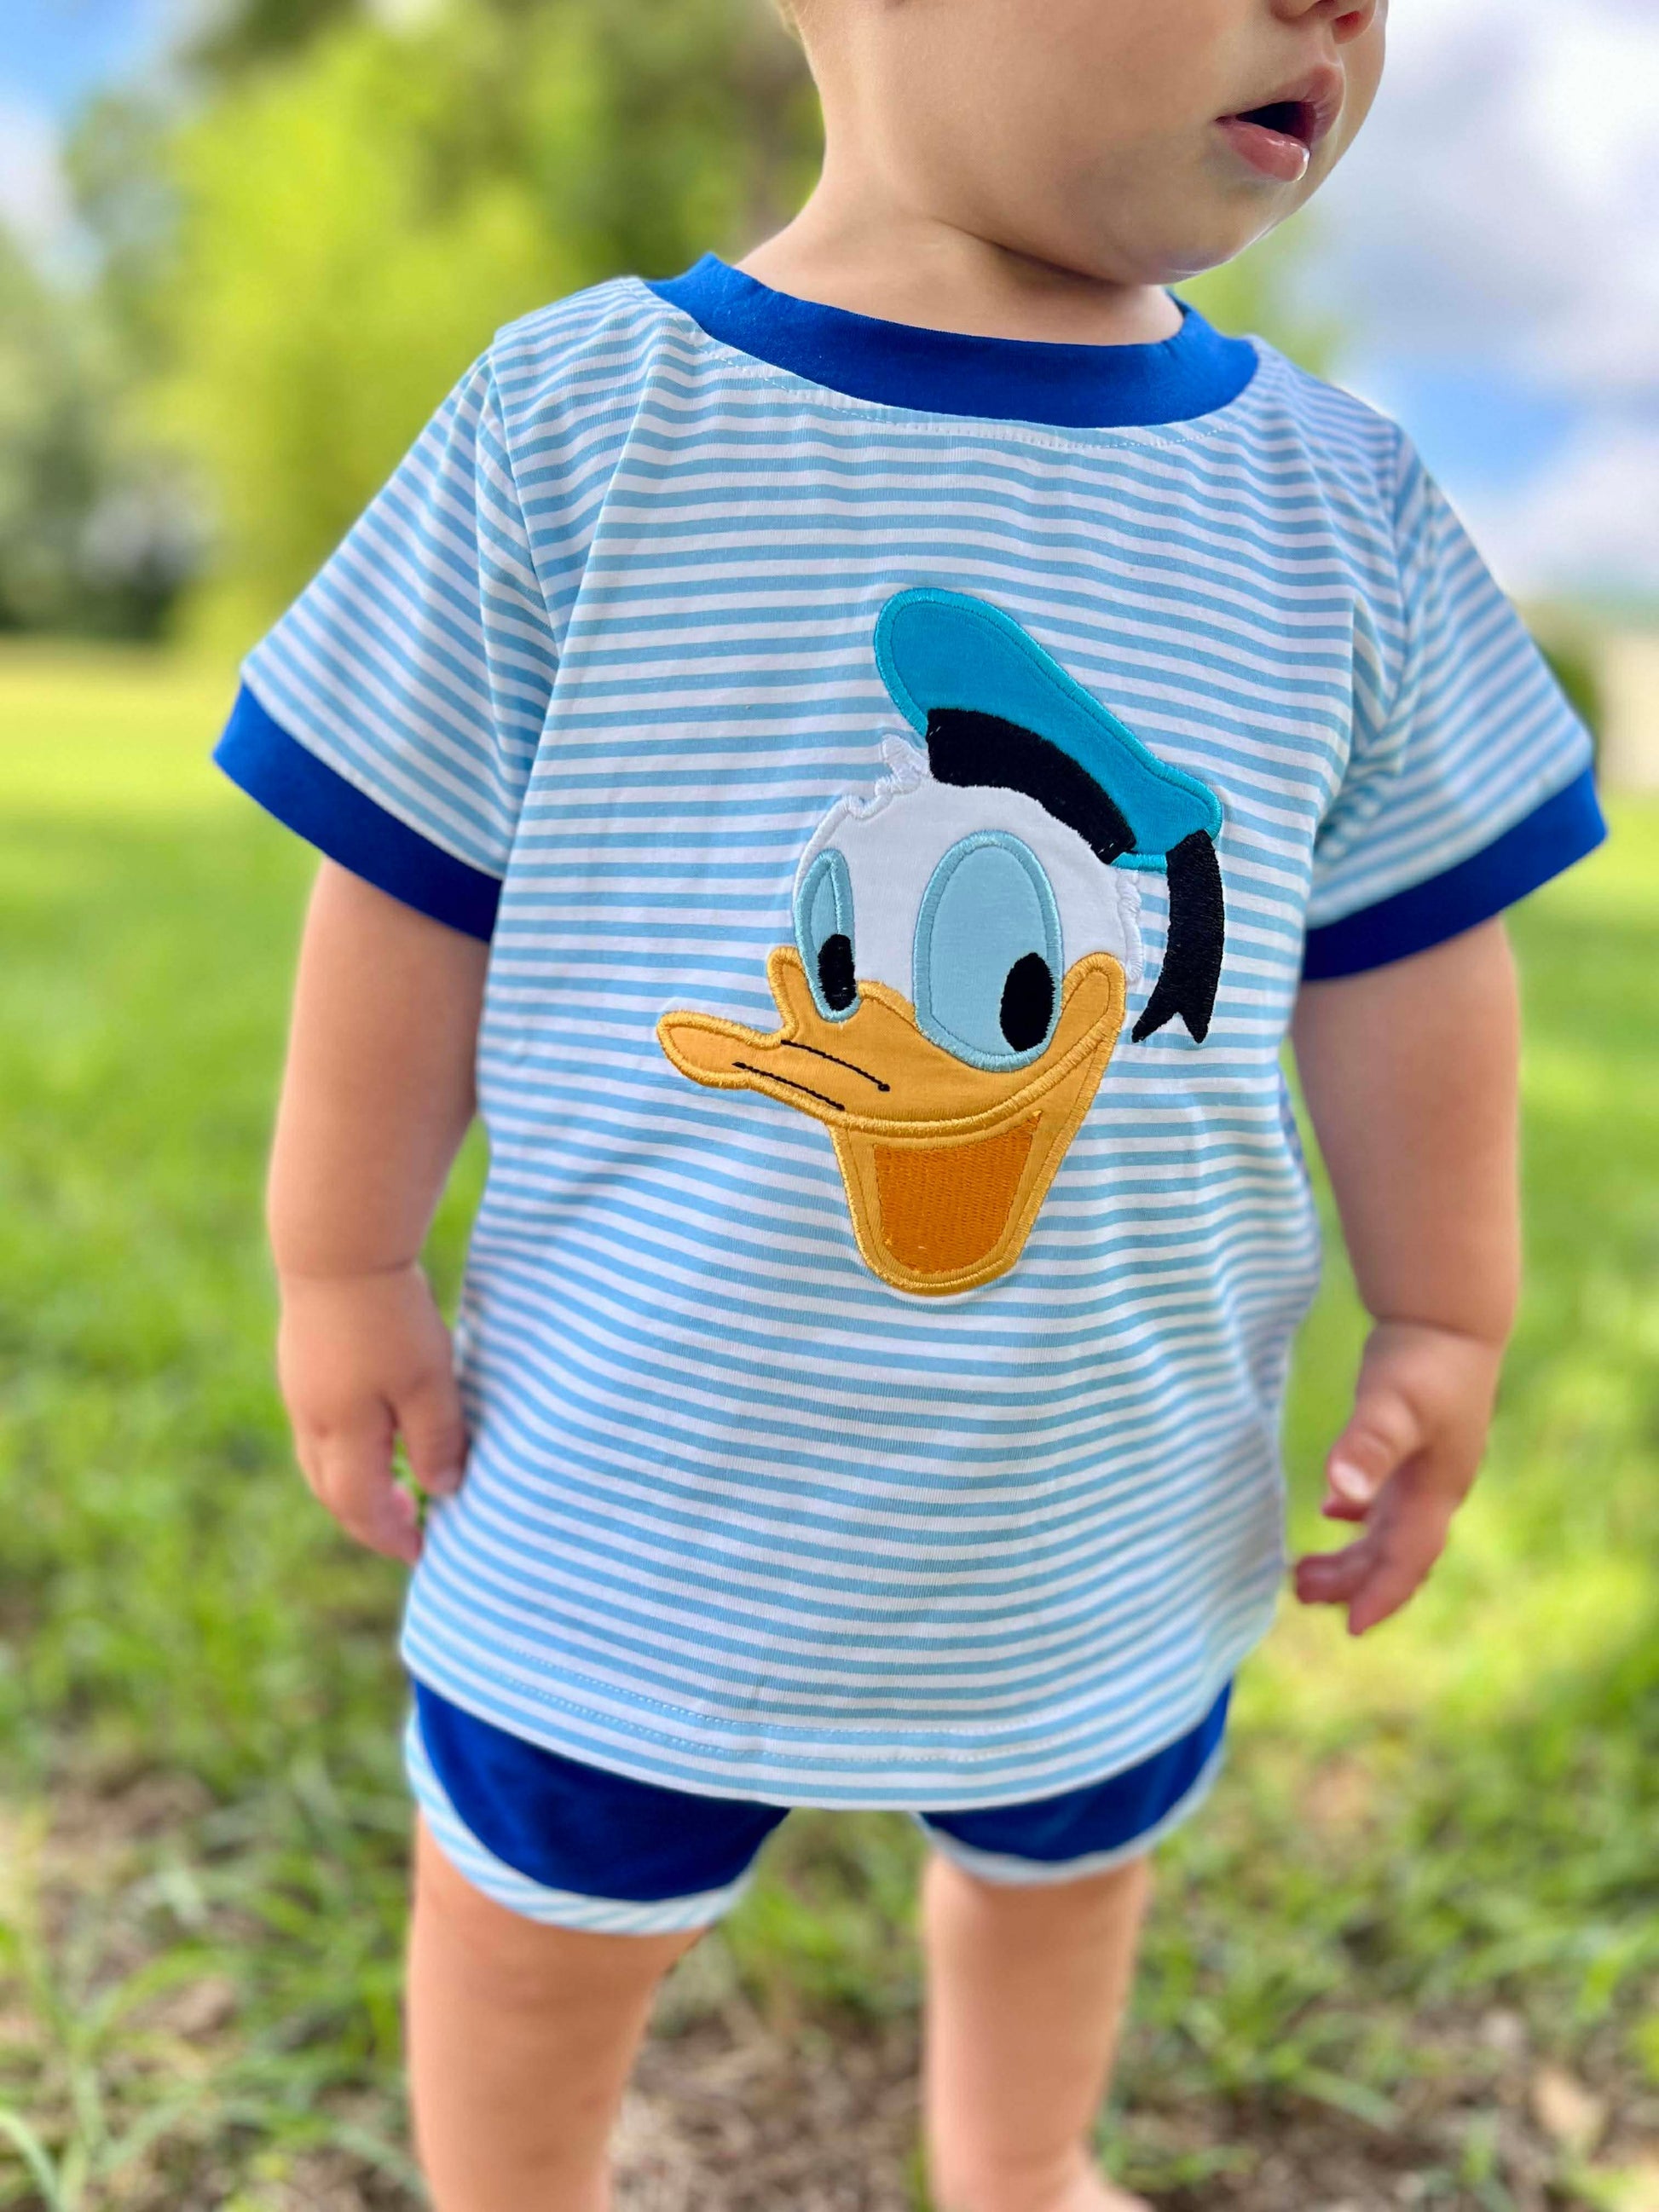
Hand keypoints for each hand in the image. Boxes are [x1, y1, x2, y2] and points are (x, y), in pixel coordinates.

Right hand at [276, 1263, 466, 1565]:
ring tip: (392, 1488)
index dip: (392, 1535)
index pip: (362, 1509)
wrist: (338, 1249)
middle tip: (407, 1529)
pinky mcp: (301, 1362)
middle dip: (369, 1520)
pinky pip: (319, 1426)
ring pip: (321, 1461)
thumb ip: (436, 1442)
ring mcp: (300, 1390)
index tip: (422, 1551)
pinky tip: (372, 1431)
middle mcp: (312, 1421)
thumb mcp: (429, 1384)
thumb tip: (443, 1490)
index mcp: (343, 1436)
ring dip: (354, 1485)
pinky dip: (345, 1449)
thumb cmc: (390, 1319)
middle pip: (333, 1493)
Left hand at [1293, 1319, 1503, 1636]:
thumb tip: (1339, 1493)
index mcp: (1433, 1491)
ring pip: (1387, 1529)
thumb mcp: (1392, 1403)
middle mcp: (1434, 1489)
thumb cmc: (1424, 1361)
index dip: (1380, 1595)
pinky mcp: (1413, 1444)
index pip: (1408, 1560)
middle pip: (1394, 1553)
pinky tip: (1334, 1509)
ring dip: (1351, 1553)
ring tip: (1306, 1568)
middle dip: (1352, 1580)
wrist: (1449, 1316)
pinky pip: (1387, 1499)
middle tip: (1300, 1591)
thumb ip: (1367, 1444)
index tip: (1349, 1627)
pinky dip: (1358, 1513)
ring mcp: (1426, 1468)